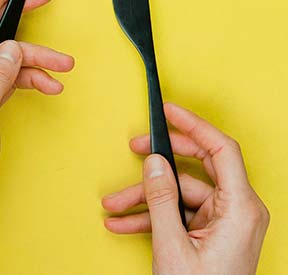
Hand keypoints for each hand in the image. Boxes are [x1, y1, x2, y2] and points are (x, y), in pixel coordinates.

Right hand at [102, 102, 269, 274]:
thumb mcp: (173, 244)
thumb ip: (161, 197)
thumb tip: (153, 160)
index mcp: (240, 208)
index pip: (221, 150)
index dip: (193, 125)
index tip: (168, 110)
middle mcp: (238, 210)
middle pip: (196, 168)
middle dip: (159, 161)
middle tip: (133, 148)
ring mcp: (225, 222)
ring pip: (180, 193)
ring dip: (144, 197)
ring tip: (113, 205)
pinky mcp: (212, 233)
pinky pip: (179, 212)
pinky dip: (151, 216)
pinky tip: (123, 221)